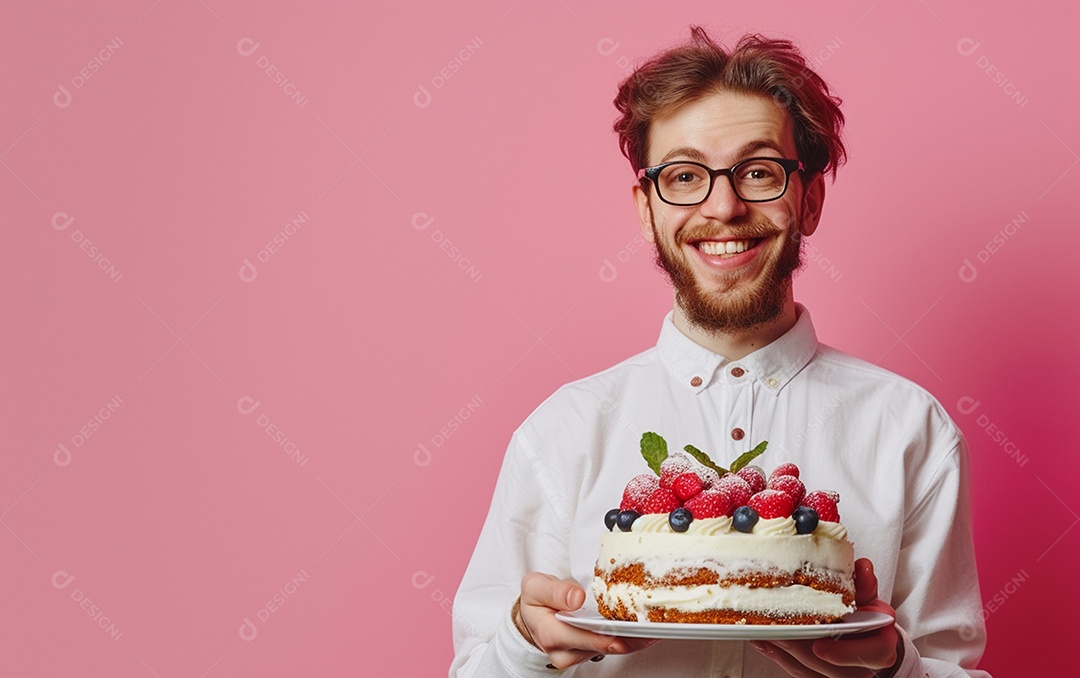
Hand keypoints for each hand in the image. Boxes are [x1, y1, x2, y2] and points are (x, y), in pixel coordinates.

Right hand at [515, 572, 658, 668]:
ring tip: (652, 622)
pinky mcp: (587, 654)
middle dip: (631, 636)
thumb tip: (576, 597)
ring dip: (632, 637)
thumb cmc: (536, 602)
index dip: (615, 632)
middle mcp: (564, 652)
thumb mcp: (536, 587)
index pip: (589, 637)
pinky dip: (626, 636)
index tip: (635, 623)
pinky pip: (610, 646)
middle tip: (654, 623)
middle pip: (605, 646)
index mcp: (552, 634)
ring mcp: (577, 655)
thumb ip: (555, 591)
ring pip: (611, 649)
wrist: (532, 617)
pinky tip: (640, 626)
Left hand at [750, 558, 902, 676]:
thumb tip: (863, 567)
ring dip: (784, 652)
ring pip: (809, 671)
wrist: (869, 642)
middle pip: (829, 666)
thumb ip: (864, 586)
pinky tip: (764, 643)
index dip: (845, 653)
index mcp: (881, 647)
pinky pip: (798, 673)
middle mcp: (863, 669)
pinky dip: (779, 657)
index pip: (873, 654)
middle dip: (799, 648)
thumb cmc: (867, 620)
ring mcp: (842, 677)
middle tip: (776, 630)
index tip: (819, 646)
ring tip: (764, 633)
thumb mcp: (869, 601)